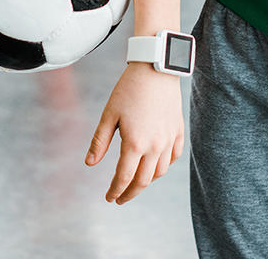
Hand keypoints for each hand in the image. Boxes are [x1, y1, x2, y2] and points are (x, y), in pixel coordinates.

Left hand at [84, 62, 183, 204]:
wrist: (155, 68)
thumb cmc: (128, 89)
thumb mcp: (109, 114)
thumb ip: (99, 141)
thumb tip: (89, 163)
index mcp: (134, 143)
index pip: (123, 178)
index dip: (115, 191)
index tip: (109, 198)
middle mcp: (154, 146)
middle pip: (143, 181)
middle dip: (130, 193)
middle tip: (120, 198)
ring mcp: (168, 139)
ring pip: (160, 172)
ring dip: (146, 181)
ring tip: (135, 182)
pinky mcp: (178, 130)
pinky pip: (173, 156)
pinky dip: (164, 165)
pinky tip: (156, 165)